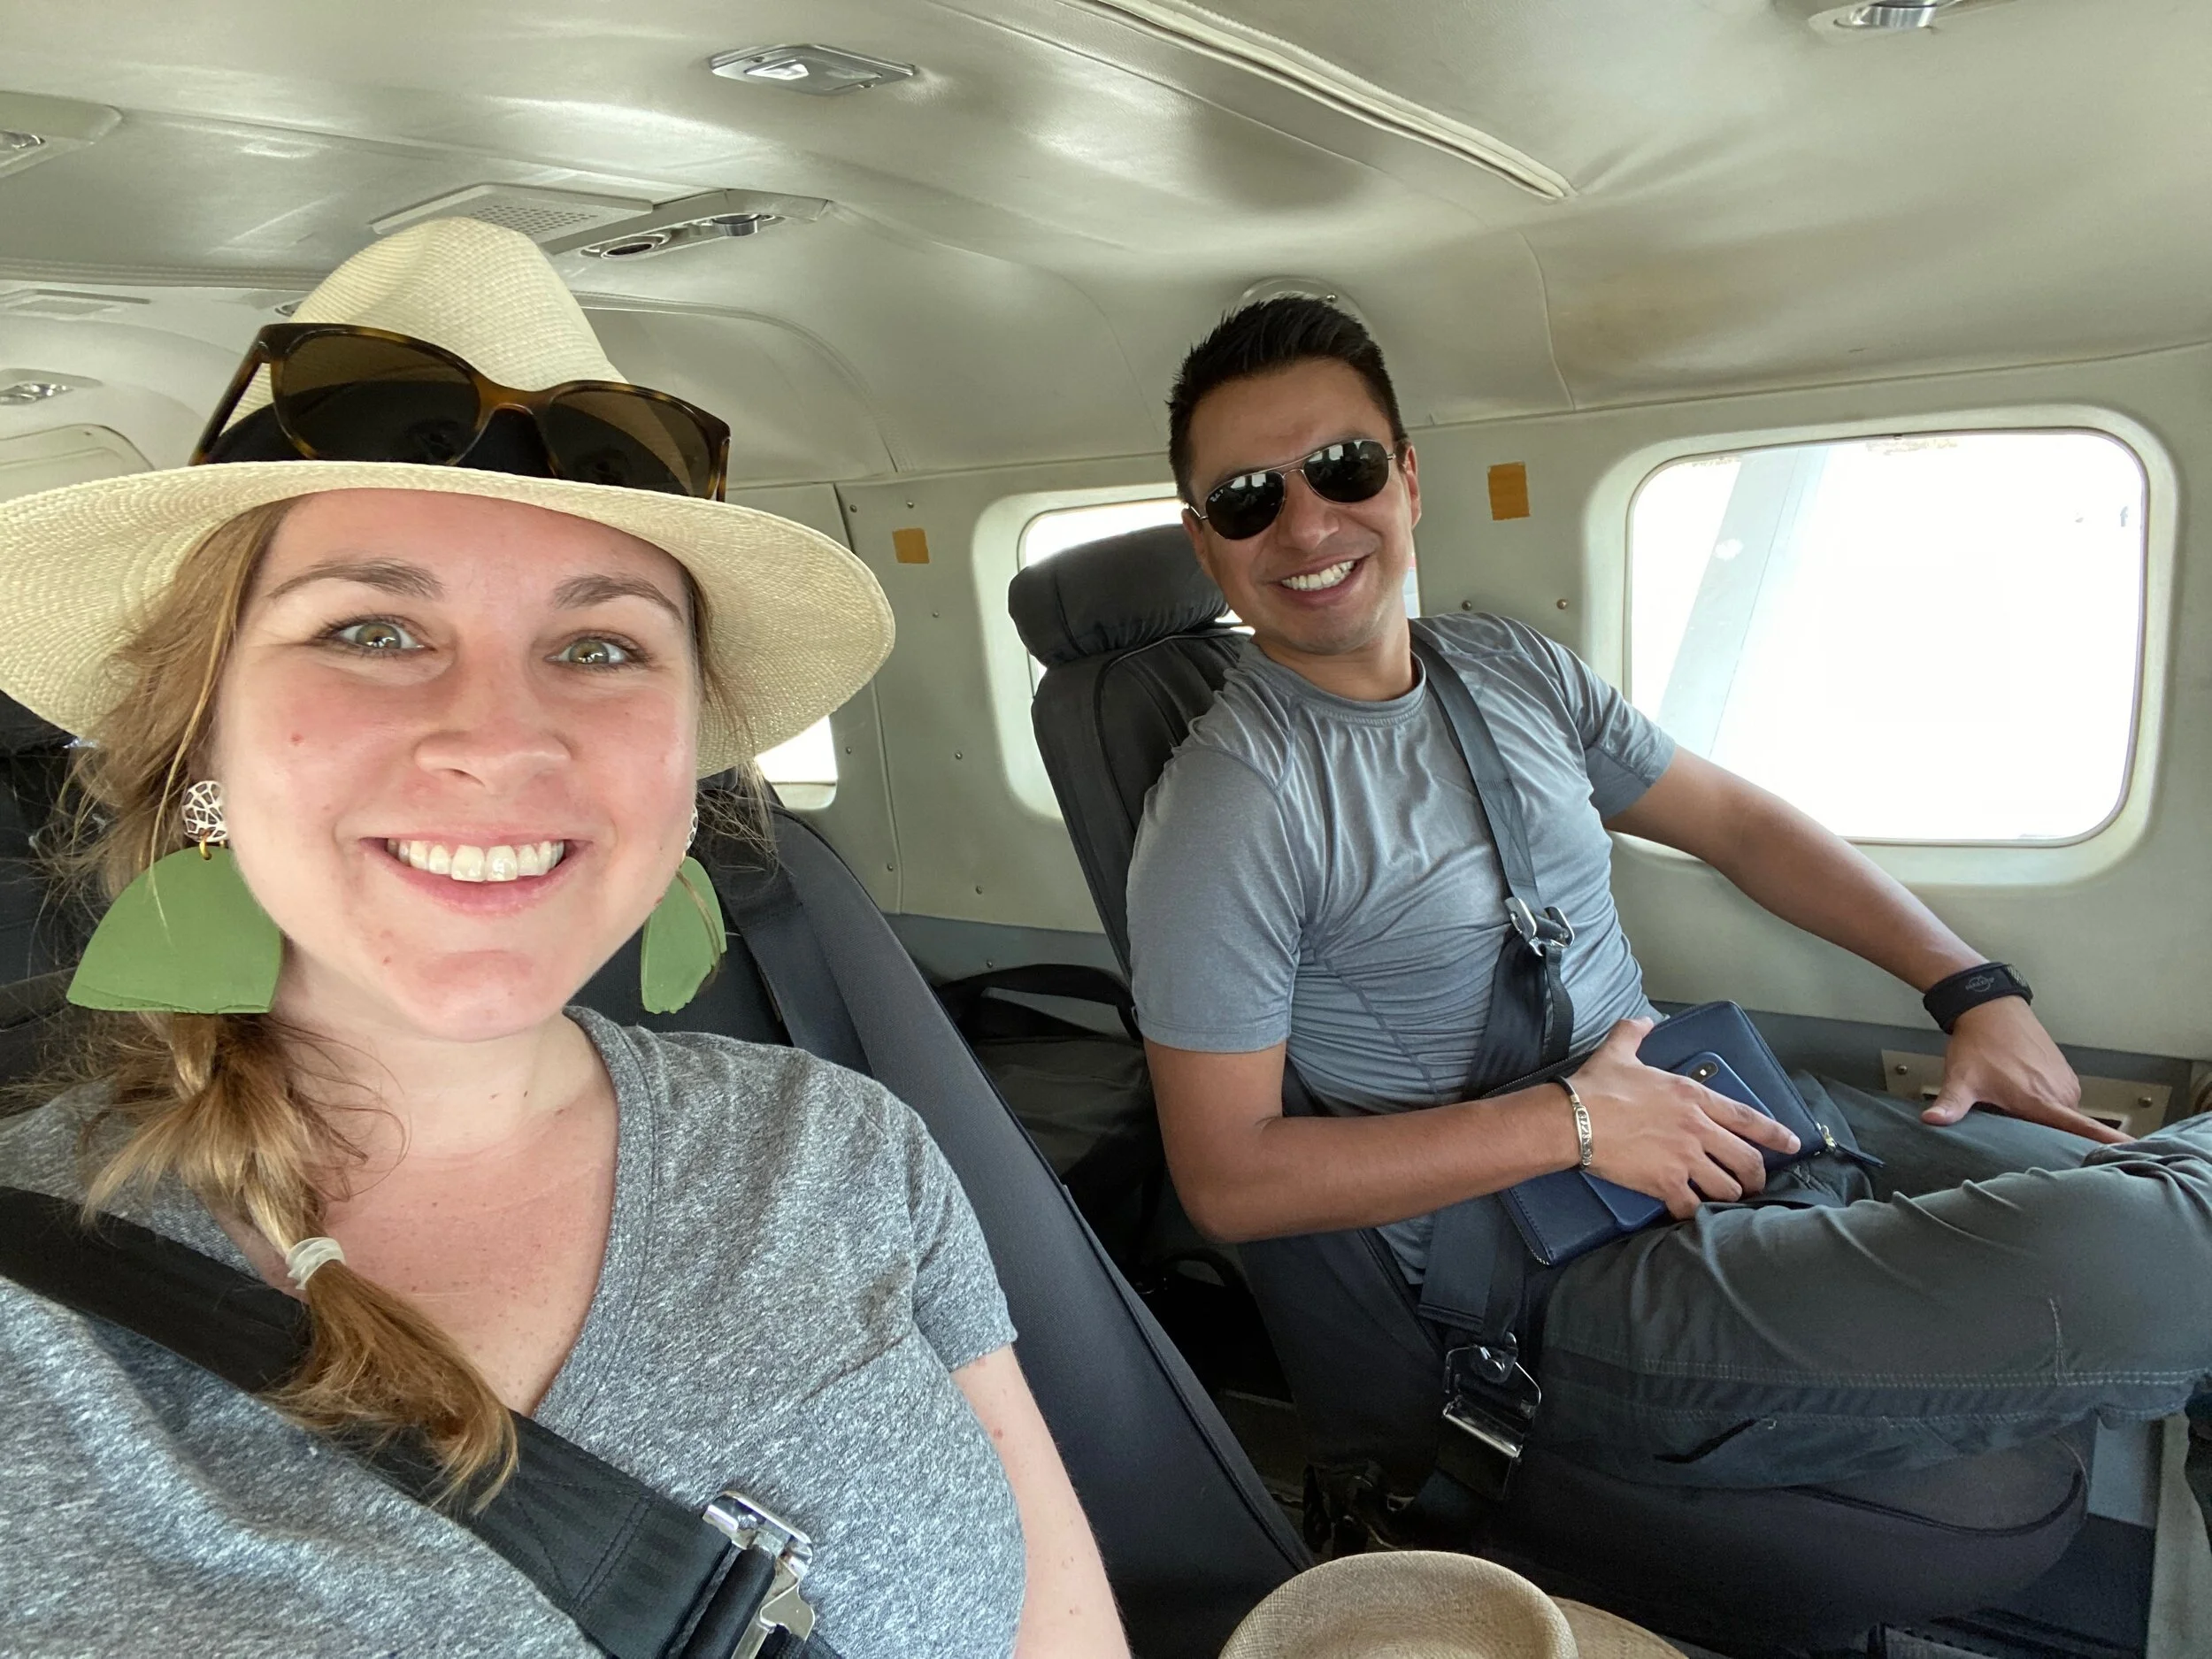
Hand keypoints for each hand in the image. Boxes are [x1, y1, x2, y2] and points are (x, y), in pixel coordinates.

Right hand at [1566, 1018, 1802, 1219]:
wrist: (1573, 1119)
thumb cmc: (1597, 1087)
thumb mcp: (1619, 1051)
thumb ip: (1635, 1033)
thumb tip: (1644, 1021)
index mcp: (1692, 1096)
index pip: (1747, 1117)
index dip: (1775, 1134)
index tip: (1792, 1144)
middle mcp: (1697, 1128)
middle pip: (1746, 1159)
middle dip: (1756, 1176)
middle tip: (1753, 1184)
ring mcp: (1684, 1158)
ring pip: (1726, 1187)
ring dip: (1728, 1196)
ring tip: (1723, 1200)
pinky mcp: (1665, 1183)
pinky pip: (1693, 1208)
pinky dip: (1695, 1213)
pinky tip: (1691, 1213)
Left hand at [1924, 996, 2126, 1142]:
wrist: (1990, 1010)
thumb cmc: (1979, 1045)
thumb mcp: (1961, 1079)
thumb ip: (1950, 1105)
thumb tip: (1931, 1121)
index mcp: (2042, 1101)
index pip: (2084, 1129)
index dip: (2108, 1145)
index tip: (2130, 1157)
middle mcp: (2061, 1094)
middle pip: (2068, 1132)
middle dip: (2056, 1144)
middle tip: (2034, 1151)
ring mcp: (2065, 1084)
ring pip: (2064, 1117)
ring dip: (2049, 1122)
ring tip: (2022, 1123)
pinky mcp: (2065, 1075)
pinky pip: (2062, 1102)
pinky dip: (2050, 1108)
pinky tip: (2029, 1105)